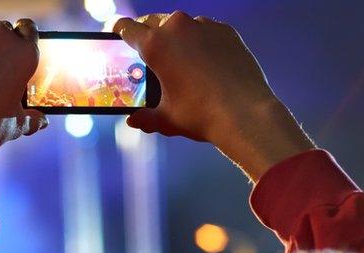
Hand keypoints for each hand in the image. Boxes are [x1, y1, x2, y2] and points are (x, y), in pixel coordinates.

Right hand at [114, 13, 314, 180]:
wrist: (246, 114)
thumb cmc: (202, 116)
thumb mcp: (166, 119)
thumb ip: (145, 117)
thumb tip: (134, 120)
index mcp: (156, 45)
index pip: (126, 28)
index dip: (118, 32)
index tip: (117, 35)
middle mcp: (178, 28)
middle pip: (152, 21)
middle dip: (147, 34)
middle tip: (148, 52)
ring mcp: (205, 26)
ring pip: (182, 25)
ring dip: (176, 38)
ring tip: (180, 62)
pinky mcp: (226, 31)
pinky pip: (206, 31)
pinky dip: (201, 42)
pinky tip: (206, 64)